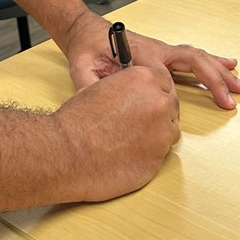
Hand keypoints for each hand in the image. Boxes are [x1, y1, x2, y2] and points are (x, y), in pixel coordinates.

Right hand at [54, 67, 179, 199]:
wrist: (68, 152)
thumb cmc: (78, 120)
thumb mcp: (101, 86)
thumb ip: (127, 88)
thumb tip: (134, 95)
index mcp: (144, 79)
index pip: (163, 82)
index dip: (152, 91)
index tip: (144, 99)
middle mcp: (159, 103)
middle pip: (170, 106)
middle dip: (157, 112)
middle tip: (136, 121)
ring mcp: (162, 133)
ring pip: (169, 131)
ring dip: (155, 133)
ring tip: (130, 139)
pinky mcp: (159, 159)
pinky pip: (160, 154)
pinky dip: (148, 154)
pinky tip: (128, 154)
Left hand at [63, 13, 239, 108]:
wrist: (87, 31)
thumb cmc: (86, 48)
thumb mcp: (80, 67)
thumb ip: (90, 83)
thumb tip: (99, 100)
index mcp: (138, 52)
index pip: (161, 74)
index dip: (167, 93)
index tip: (171, 113)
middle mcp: (156, 49)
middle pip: (191, 61)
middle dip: (212, 81)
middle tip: (229, 100)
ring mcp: (162, 50)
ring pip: (197, 58)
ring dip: (219, 72)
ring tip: (239, 85)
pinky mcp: (164, 53)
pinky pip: (193, 57)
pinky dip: (212, 62)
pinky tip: (230, 65)